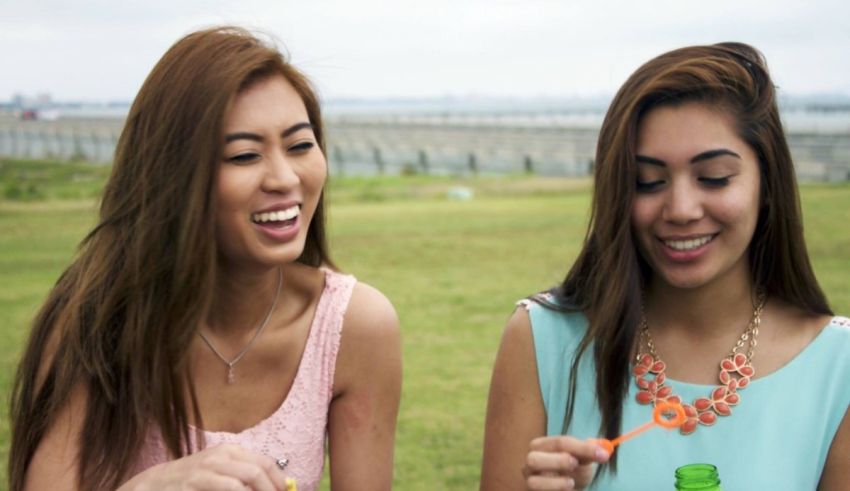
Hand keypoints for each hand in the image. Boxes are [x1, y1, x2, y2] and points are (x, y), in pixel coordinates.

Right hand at [120, 444, 290, 490]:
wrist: (155, 483)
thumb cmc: (192, 479)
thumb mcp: (219, 471)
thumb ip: (243, 476)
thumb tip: (274, 486)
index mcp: (230, 451)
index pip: (265, 462)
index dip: (279, 481)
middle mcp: (220, 456)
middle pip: (257, 472)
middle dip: (271, 489)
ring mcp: (206, 469)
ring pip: (243, 482)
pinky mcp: (194, 483)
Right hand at [523, 436, 609, 489]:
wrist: (566, 488)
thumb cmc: (572, 470)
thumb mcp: (582, 459)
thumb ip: (589, 452)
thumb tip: (604, 449)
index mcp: (541, 446)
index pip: (560, 442)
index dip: (582, 448)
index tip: (602, 455)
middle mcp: (530, 463)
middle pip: (534, 459)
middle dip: (557, 461)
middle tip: (575, 464)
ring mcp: (530, 481)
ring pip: (534, 482)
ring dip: (555, 483)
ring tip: (570, 483)